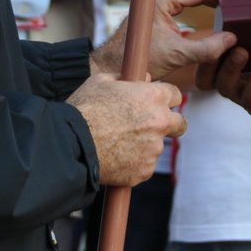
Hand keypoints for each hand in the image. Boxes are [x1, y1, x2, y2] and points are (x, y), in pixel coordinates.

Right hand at [68, 74, 184, 186]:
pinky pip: (145, 165)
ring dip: (146, 144)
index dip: (164, 98)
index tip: (157, 103)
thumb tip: (145, 79)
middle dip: (169, 123)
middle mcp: (160, 122)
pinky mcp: (144, 171)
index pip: (176, 95)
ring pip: (158, 146)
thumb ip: (128, 79)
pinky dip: (135, 163)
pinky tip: (115, 157)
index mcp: (153, 96)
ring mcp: (154, 149)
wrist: (69, 144)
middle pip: (180, 123)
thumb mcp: (102, 82)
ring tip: (118, 143)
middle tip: (151, 126)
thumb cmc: (84, 109)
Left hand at [90, 0, 238, 80]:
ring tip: (231, 11)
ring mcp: (159, 5)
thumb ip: (206, 48)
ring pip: (192, 0)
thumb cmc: (136, 58)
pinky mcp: (158, 16)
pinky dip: (201, 12)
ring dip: (211, 5)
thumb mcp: (176, 54)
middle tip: (240, 5)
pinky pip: (186, 9)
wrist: (113, 68)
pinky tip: (213, 19)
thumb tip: (231, 40)